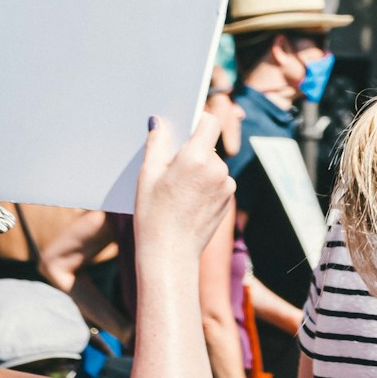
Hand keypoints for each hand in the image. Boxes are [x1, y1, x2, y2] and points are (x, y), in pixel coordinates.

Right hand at [132, 115, 233, 274]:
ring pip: (213, 166)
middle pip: (208, 146)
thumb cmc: (153, 217)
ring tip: (178, 193)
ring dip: (200, 170)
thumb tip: (160, 121)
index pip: (210, 122)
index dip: (199, 121)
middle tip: (171, 170)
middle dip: (193, 152)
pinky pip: (218, 183)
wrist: (169, 257)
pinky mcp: (229, 200)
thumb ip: (157, 143)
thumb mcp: (147, 176)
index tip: (186, 127)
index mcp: (197, 158)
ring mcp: (227, 185)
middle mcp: (218, 168)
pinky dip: (206, 186)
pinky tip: (188, 203)